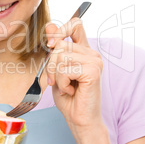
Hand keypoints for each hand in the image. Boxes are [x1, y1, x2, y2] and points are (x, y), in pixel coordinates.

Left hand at [45, 18, 104, 138]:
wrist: (79, 119)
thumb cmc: (68, 97)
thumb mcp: (56, 70)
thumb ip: (54, 49)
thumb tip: (49, 26)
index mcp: (84, 51)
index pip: (75, 24)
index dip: (60, 29)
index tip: (50, 43)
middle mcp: (92, 53)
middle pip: (59, 45)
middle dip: (50, 64)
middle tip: (54, 80)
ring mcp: (95, 61)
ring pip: (60, 57)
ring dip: (55, 75)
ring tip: (64, 86)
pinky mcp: (93, 71)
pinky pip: (65, 69)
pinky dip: (61, 82)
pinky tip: (70, 90)